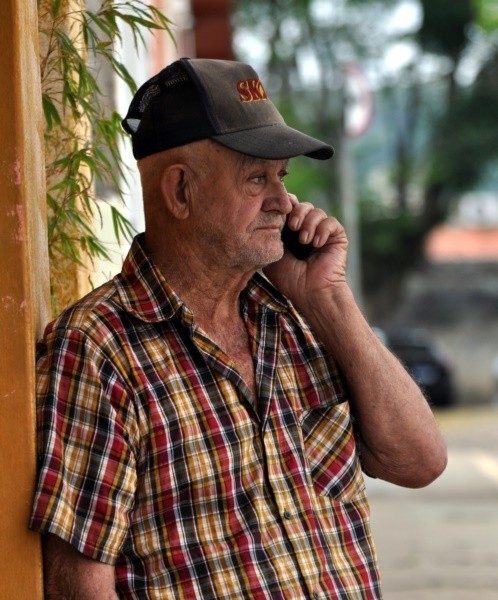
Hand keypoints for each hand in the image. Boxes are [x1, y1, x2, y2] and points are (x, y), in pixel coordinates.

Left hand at [264, 194, 348, 308]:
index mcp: (291, 234)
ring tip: (304, 241)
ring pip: (317, 211)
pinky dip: (323, 229)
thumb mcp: (273, 254)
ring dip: (309, 223)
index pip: (289, 210)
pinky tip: (316, 244)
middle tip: (293, 226)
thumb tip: (273, 211)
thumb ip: (271, 233)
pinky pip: (331, 222)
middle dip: (297, 212)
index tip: (279, 210)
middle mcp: (307, 232)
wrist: (311, 293)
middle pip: (303, 206)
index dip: (285, 206)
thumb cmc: (289, 279)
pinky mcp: (337, 238)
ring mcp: (322, 234)